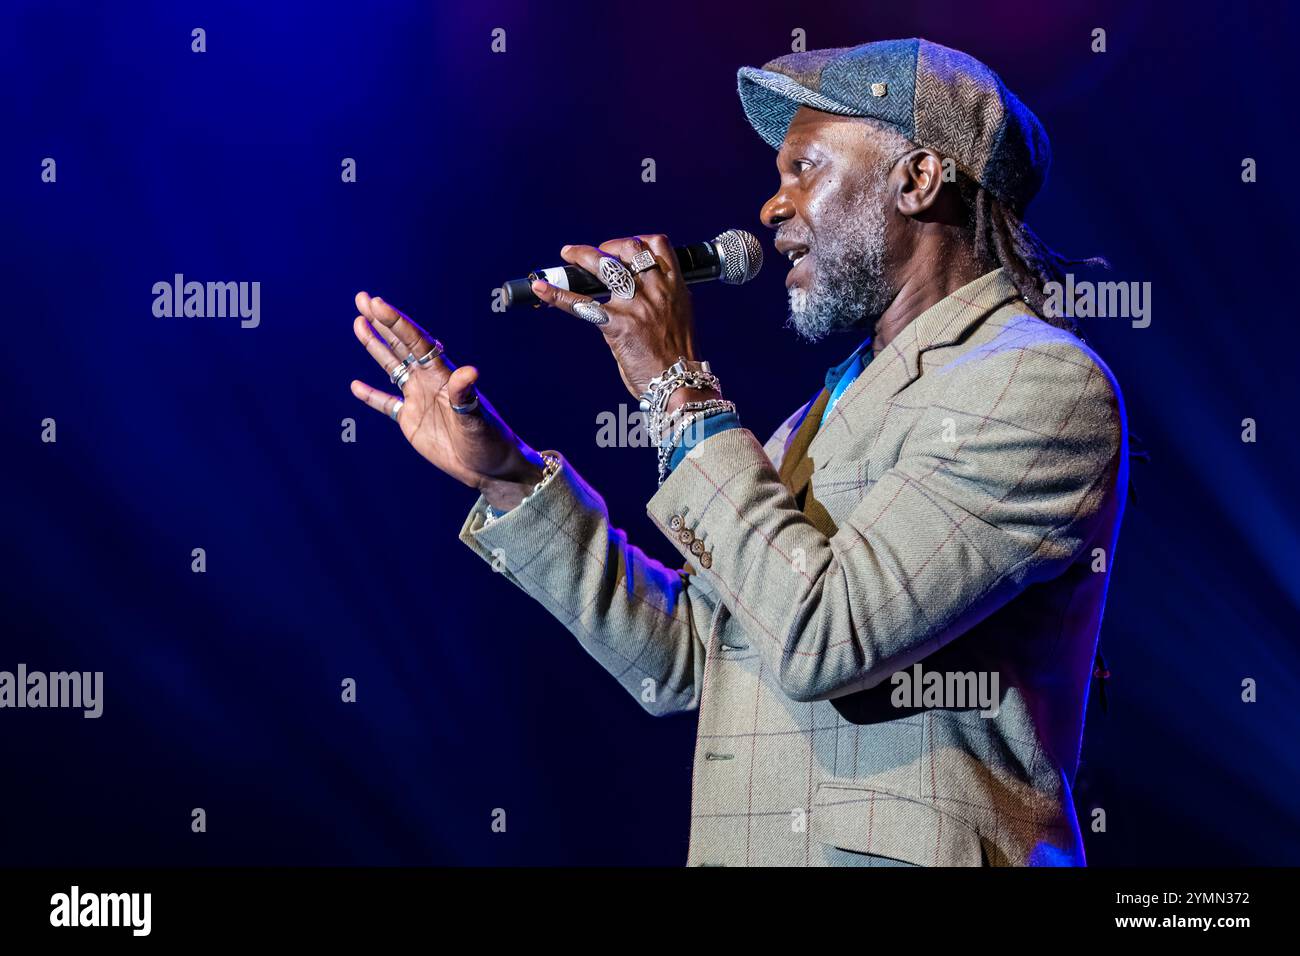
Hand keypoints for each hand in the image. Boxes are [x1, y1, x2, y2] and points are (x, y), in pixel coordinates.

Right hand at [349, 292, 544, 509]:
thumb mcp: (477, 418)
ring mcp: (418, 399)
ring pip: (392, 366)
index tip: (377, 304)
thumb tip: (469, 371)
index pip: (416, 342)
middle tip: (362, 299)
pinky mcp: (411, 419)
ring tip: (358, 324)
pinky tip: (356, 386)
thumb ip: (465, 394)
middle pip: (401, 345)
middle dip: (382, 323)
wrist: (489, 468)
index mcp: (443, 375)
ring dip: (375, 346)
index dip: (396, 323)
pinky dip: (372, 395)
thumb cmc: (489, 440)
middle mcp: (429, 381)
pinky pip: (387, 403)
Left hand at [529, 235, 706, 400]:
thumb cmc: (677, 360)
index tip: (623, 247)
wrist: (680, 384)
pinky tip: (540, 288)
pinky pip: (582, 304)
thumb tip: (632, 297)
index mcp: (675, 288)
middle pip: (630, 249)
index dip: (638, 240)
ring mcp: (636, 306)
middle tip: (593, 252)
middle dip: (608, 245)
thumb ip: (658, 302)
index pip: (659, 246)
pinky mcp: (617, 325)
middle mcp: (657, 290)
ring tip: (568, 254)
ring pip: (606, 266)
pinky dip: (557, 294)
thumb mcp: (677, 319)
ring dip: (583, 255)